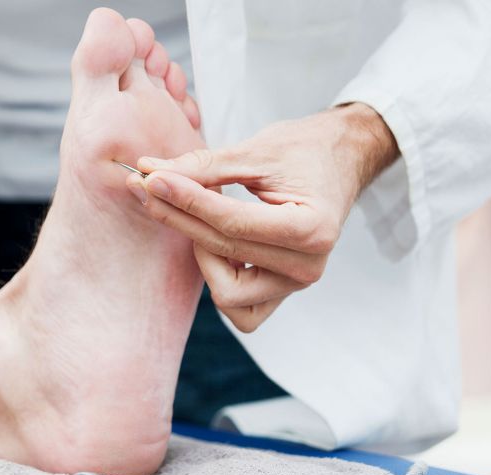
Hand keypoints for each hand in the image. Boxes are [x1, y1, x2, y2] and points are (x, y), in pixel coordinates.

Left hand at [126, 103, 398, 331]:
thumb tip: (151, 171)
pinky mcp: (281, 291)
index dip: (186, 200)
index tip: (151, 179)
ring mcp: (295, 284)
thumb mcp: (256, 150)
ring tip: (198, 211)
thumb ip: (204, 166)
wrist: (341, 160)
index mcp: (312, 228)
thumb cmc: (305, 150)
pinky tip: (213, 240)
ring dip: (202, 253)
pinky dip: (218, 278)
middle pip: (223, 251)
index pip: (232, 223)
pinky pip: (238, 307)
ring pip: (226, 292)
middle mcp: (308, 266)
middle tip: (150, 185)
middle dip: (180, 217)